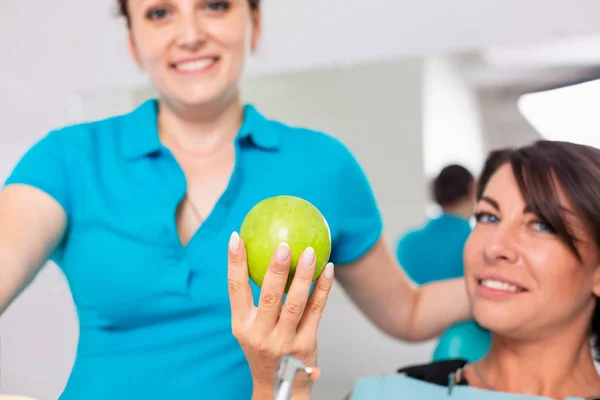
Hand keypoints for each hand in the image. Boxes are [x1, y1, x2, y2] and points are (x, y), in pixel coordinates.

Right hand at [227, 232, 334, 398]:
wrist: (278, 387)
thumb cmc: (264, 348)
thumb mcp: (250, 329)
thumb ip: (254, 300)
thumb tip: (262, 254)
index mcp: (242, 325)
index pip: (235, 289)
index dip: (234, 263)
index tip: (236, 238)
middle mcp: (260, 334)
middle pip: (269, 297)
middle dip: (276, 269)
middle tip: (284, 245)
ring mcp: (284, 341)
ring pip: (296, 304)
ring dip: (304, 276)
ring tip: (310, 252)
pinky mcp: (305, 344)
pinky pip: (316, 310)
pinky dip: (323, 288)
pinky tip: (328, 270)